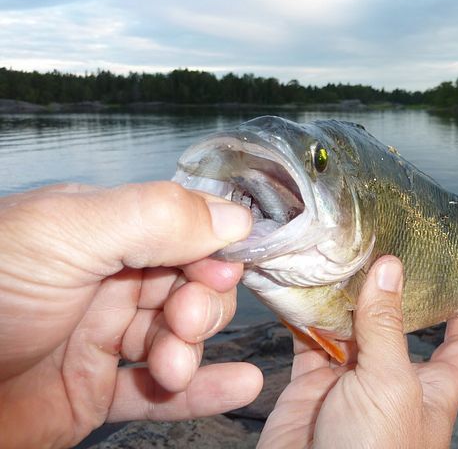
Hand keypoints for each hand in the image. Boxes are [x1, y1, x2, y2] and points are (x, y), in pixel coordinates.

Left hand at [0, 182, 262, 447]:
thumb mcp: (65, 236)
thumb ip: (154, 219)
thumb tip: (236, 217)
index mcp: (100, 229)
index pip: (184, 228)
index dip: (213, 248)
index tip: (224, 270)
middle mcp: (106, 278)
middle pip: (189, 283)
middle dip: (199, 303)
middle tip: (181, 325)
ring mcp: (100, 337)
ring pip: (178, 335)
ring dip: (193, 349)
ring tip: (174, 368)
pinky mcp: (92, 392)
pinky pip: (159, 390)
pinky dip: (203, 390)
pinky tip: (240, 385)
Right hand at [258, 256, 457, 448]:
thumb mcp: (392, 383)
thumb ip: (387, 326)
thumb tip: (390, 268)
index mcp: (432, 387)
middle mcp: (392, 380)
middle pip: (397, 326)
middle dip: (392, 291)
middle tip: (387, 243)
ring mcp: (351, 383)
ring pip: (350, 329)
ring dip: (345, 298)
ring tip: (343, 252)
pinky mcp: (312, 387)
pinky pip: (309, 344)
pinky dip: (305, 317)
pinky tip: (304, 285)